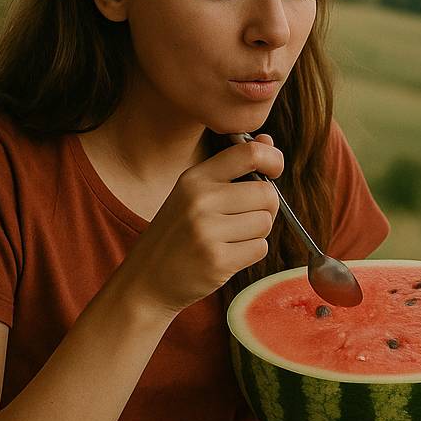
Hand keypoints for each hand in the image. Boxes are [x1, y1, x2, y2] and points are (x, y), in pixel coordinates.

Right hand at [116, 133, 281, 313]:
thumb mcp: (193, 193)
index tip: (274, 170)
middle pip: (266, 194)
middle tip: (244, 218)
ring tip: (230, 239)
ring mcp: (207, 231)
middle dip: (265, 208)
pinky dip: (251, 253)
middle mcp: (200, 200)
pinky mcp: (218, 260)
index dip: (273, 159)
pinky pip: (260, 248)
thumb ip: (231, 166)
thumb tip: (267, 141)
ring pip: (265, 223)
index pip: (249, 153)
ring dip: (257, 233)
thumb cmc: (176, 234)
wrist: (146, 279)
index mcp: (194, 178)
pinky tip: (228, 255)